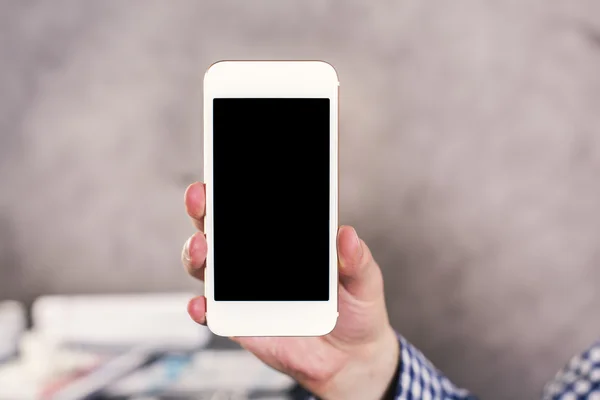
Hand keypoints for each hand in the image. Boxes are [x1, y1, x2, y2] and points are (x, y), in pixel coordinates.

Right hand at [181, 182, 399, 399]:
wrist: (351, 359)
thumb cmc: (355, 309)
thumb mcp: (364, 281)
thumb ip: (356, 260)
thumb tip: (346, 234)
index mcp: (284, 242)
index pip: (253, 209)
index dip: (234, 190)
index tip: (222, 173)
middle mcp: (256, 262)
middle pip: (219, 230)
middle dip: (204, 211)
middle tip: (201, 201)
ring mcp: (244, 292)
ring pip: (207, 267)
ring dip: (196, 254)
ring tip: (202, 249)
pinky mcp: (240, 323)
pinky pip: (212, 313)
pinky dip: (201, 308)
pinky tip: (202, 304)